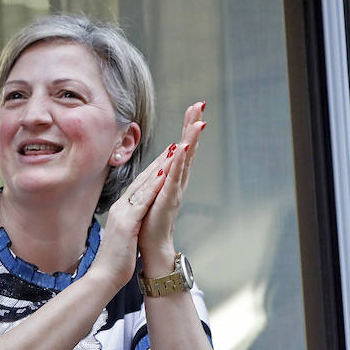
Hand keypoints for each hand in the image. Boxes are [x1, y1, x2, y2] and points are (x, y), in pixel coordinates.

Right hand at [88, 127, 180, 288]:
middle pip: (142, 180)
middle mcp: (121, 207)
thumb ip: (129, 222)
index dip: (154, 169)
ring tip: (173, 152)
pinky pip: (143, 202)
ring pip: (144, 186)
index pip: (140, 186)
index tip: (167, 156)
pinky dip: (153, 187)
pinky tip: (164, 176)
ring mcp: (123, 213)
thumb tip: (135, 218)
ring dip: (159, 168)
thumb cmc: (116, 259)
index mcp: (122, 210)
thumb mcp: (124, 235)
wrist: (104, 276)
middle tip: (174, 145)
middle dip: (159, 162)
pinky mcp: (127, 223)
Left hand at [137, 102, 206, 270]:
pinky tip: (182, 148)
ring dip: (190, 140)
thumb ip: (160, 174)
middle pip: (187, 148)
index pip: (182, 147)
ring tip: (198, 121)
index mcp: (172, 177)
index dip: (187, 127)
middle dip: (193, 126)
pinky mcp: (168, 199)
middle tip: (200, 104)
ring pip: (184, 160)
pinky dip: (178, 162)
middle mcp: (178, 181)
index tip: (194, 107)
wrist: (150, 245)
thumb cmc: (149, 219)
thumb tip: (165, 157)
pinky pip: (174, 177)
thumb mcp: (153, 190)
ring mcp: (174, 189)